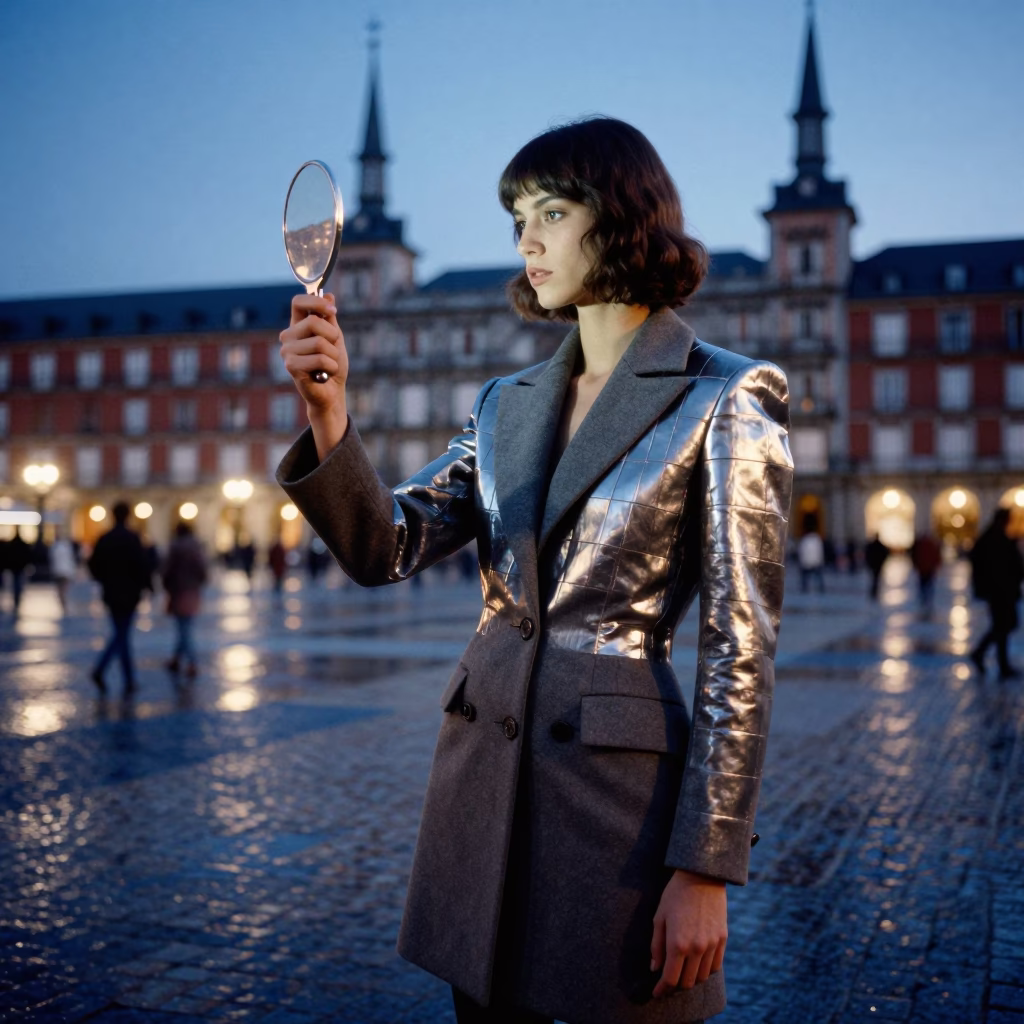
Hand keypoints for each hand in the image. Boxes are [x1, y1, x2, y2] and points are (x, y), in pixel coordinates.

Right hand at [279, 292, 348, 410]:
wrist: (332, 392)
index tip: (333, 310)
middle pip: (314, 321)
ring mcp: (287, 351)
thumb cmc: (332, 365)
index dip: (316, 302)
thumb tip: (330, 295)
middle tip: (333, 350)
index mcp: (297, 326)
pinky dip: (330, 367)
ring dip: (333, 355)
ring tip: (328, 365)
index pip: (298, 302)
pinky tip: (324, 374)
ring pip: (319, 342)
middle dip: (333, 336)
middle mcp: (288, 336)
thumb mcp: (335, 338)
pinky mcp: (291, 366)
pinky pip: (320, 358)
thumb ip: (330, 318)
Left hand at [650, 869, 726, 997]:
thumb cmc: (675, 895)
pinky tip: (698, 964)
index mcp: (677, 943)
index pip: (670, 978)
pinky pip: (716, 966)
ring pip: (703, 977)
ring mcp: (712, 945)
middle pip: (687, 982)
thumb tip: (655, 968)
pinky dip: (706, 970)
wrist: (701, 876)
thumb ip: (656, 946)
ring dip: (691, 979)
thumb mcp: (659, 917)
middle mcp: (697, 948)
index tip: (656, 993)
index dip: (662, 990)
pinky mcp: (723, 939)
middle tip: (668, 981)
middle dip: (675, 986)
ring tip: (682, 972)